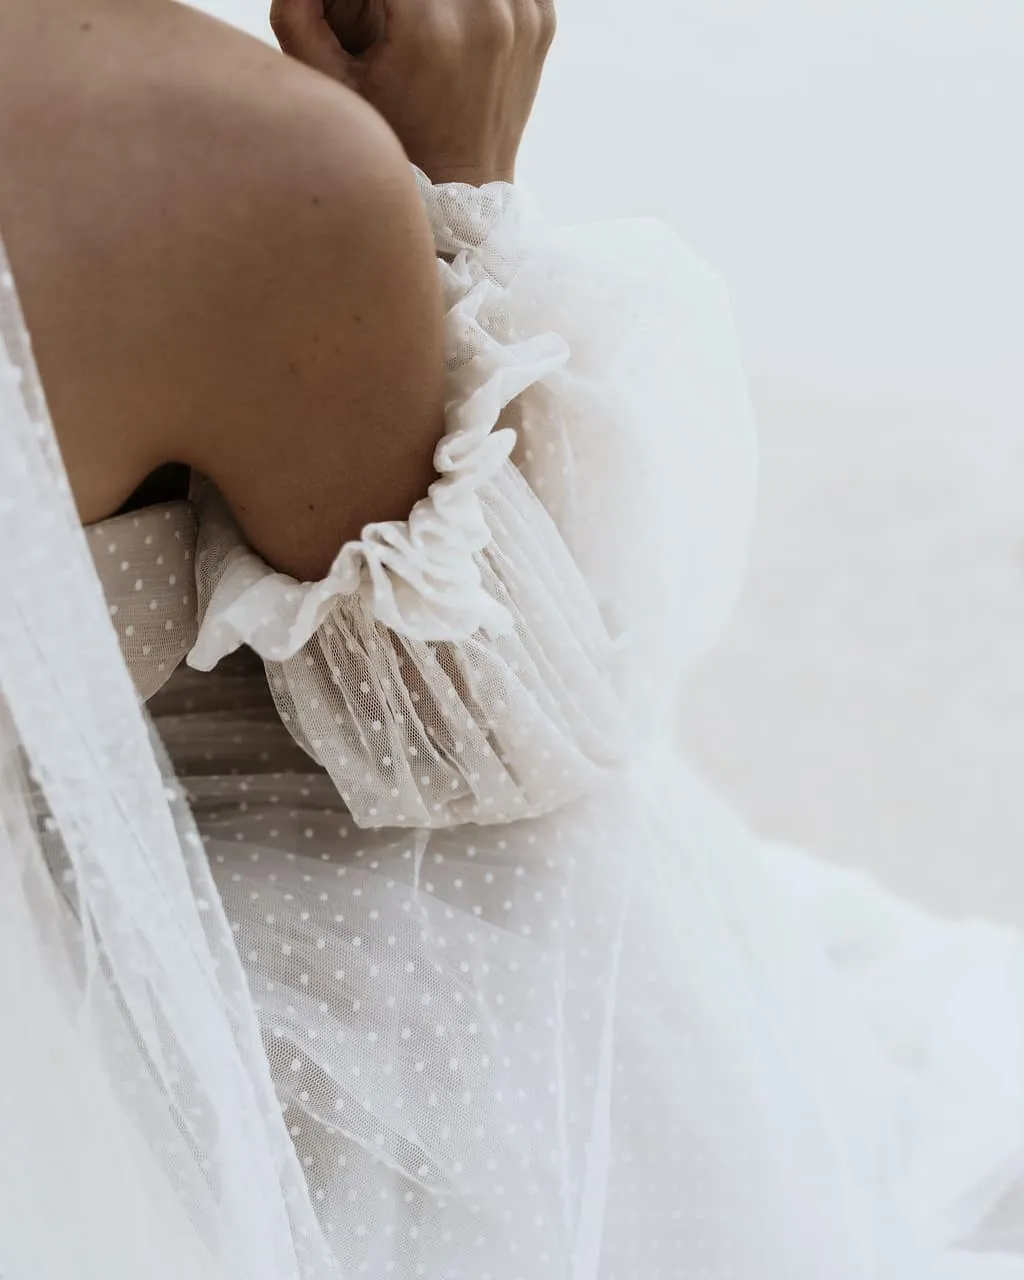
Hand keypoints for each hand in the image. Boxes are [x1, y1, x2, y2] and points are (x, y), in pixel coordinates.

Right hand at [269, 0, 555, 184]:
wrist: (463, 191)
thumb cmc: (392, 142)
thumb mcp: (330, 84)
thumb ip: (295, 11)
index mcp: (431, 27)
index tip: (359, 8)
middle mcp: (485, 14)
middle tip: (390, 15)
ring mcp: (522, 15)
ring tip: (416, 18)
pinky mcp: (542, 18)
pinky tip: (450, 15)